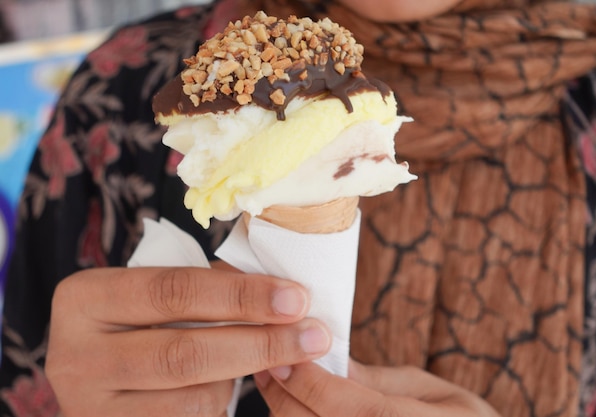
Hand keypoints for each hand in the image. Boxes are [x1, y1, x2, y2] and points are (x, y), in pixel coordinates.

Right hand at [45, 265, 330, 416]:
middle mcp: (75, 356)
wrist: (96, 369)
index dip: (241, 295)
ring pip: (193, 397)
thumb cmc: (142, 318)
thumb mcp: (157, 292)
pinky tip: (234, 382)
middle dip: (261, 343)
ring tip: (267, 356)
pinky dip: (223, 402)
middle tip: (314, 335)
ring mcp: (90, 406)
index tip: (296, 297)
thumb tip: (283, 295)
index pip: (174, 290)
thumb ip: (208, 287)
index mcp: (85, 299)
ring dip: (243, 377)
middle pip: (185, 352)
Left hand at [254, 359, 500, 416]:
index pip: (353, 408)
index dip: (312, 383)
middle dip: (285, 398)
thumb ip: (380, 383)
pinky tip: (295, 407)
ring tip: (274, 383)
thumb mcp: (433, 392)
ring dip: (284, 414)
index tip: (284, 356)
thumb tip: (331, 365)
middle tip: (268, 365)